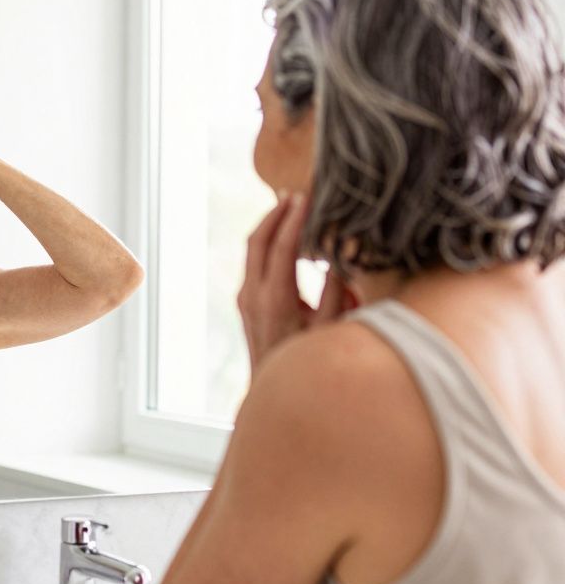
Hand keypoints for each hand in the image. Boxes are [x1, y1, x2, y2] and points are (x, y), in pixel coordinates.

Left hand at [237, 194, 356, 375]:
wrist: (272, 390)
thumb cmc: (309, 361)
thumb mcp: (330, 330)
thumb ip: (335, 294)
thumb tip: (339, 258)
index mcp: (275, 299)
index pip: (283, 246)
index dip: (295, 218)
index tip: (307, 196)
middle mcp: (253, 295)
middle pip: (257, 240)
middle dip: (275, 213)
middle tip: (295, 193)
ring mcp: (245, 299)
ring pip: (252, 250)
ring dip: (269, 226)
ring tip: (290, 206)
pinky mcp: (245, 303)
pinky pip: (253, 262)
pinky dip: (267, 244)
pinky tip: (285, 236)